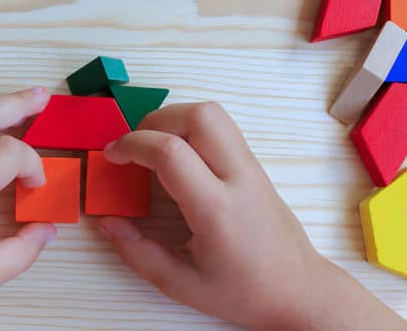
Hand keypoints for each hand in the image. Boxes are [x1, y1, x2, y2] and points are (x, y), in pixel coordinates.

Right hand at [98, 102, 406, 329]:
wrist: (300, 290)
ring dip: (174, 119)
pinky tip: (178, 157)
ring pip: (213, 114)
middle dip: (154, 120)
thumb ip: (137, 253)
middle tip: (133, 147)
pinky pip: (221, 128)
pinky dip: (190, 128)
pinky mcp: (255, 166)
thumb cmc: (243, 292)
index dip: (132, 145)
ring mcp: (251, 167)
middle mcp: (238, 178)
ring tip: (153, 148)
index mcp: (217, 210)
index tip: (112, 156)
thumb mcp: (181, 285)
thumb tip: (106, 221)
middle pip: (198, 116)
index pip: (171, 152)